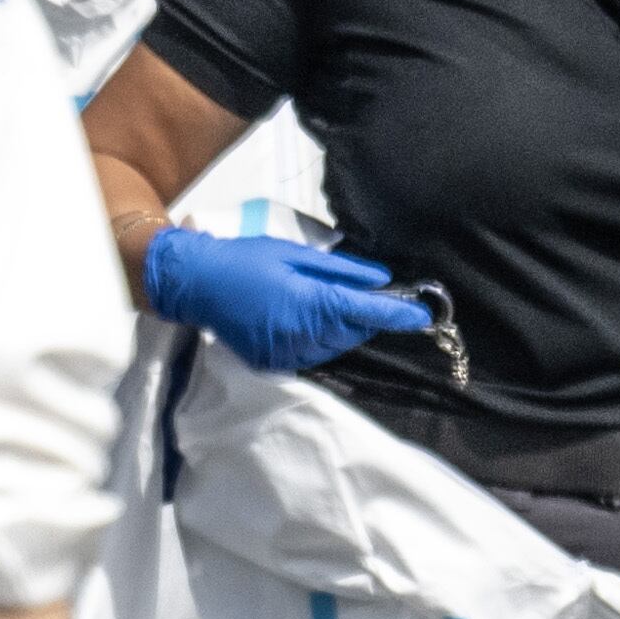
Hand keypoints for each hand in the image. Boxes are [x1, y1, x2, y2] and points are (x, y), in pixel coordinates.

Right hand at [142, 229, 429, 373]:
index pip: (364, 312)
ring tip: (328, 302)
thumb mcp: (293, 254)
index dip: (397, 315)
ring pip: (335, 346)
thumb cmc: (245, 259)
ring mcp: (287, 354)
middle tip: (370, 296)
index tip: (423, 316)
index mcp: (307, 303)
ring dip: (343, 328)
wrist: (196, 284)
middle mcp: (301, 336)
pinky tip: (306, 318)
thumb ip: (340, 271)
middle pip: (353, 331)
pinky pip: (313, 354)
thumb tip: (381, 281)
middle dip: (365, 316)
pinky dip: (320, 339)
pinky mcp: (275, 364)